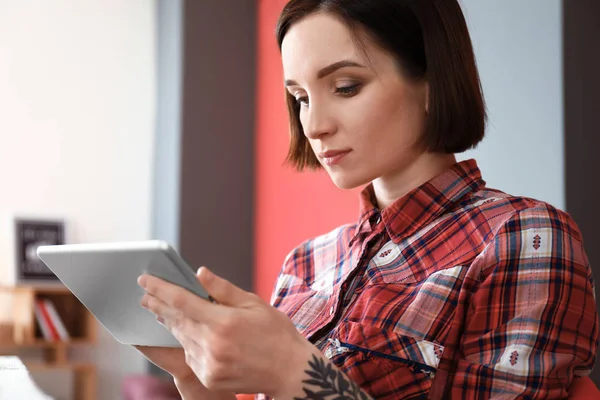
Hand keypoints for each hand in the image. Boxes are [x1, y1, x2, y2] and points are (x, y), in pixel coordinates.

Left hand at [138, 267, 314, 396]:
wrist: (290, 371)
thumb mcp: (254, 303)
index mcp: (224, 322)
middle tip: (145, 295)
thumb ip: (223, 289)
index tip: (145, 279)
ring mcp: (210, 364)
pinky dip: (187, 342)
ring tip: (161, 311)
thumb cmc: (276, 333)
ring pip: (182, 338)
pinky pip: (190, 355)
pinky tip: (187, 333)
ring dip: (171, 324)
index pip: (182, 301)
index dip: (160, 289)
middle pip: (176, 320)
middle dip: (158, 306)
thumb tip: (199, 273)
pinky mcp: (209, 378)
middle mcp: (213, 344)